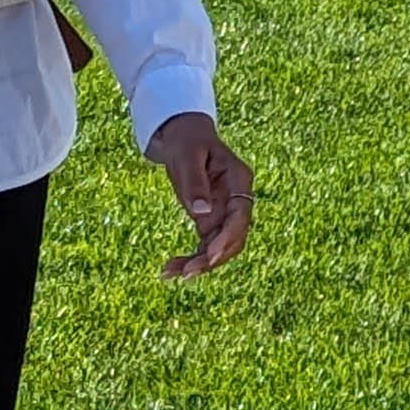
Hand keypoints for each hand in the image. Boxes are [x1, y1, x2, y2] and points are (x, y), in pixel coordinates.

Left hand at [148, 114, 252, 278]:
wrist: (182, 136)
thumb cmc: (187, 141)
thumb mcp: (187, 156)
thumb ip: (195, 183)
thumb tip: (201, 213)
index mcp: (238, 179)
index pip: (240, 216)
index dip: (227, 238)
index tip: (208, 256)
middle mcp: (237, 199)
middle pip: (234, 237)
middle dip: (212, 258)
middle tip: (185, 273)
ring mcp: (225, 211)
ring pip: (219, 246)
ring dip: (199, 263)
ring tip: (169, 273)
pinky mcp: (211, 219)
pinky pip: (205, 245)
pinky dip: (191, 258)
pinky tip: (170, 269)